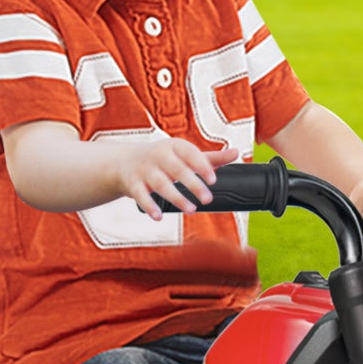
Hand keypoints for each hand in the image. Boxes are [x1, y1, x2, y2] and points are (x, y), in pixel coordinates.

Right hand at [122, 139, 243, 221]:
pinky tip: (159, 216)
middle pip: (177, 169)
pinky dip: (149, 206)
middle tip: (207, 199)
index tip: (214, 180)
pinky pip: (141, 195)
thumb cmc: (163, 160)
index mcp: (175, 146)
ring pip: (160, 184)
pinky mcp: (132, 183)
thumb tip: (237, 153)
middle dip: (193, 184)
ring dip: (176, 197)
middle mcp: (159, 155)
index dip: (202, 166)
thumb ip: (210, 158)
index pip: (190, 154)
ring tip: (191, 210)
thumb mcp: (185, 155)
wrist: (125, 162)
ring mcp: (144, 169)